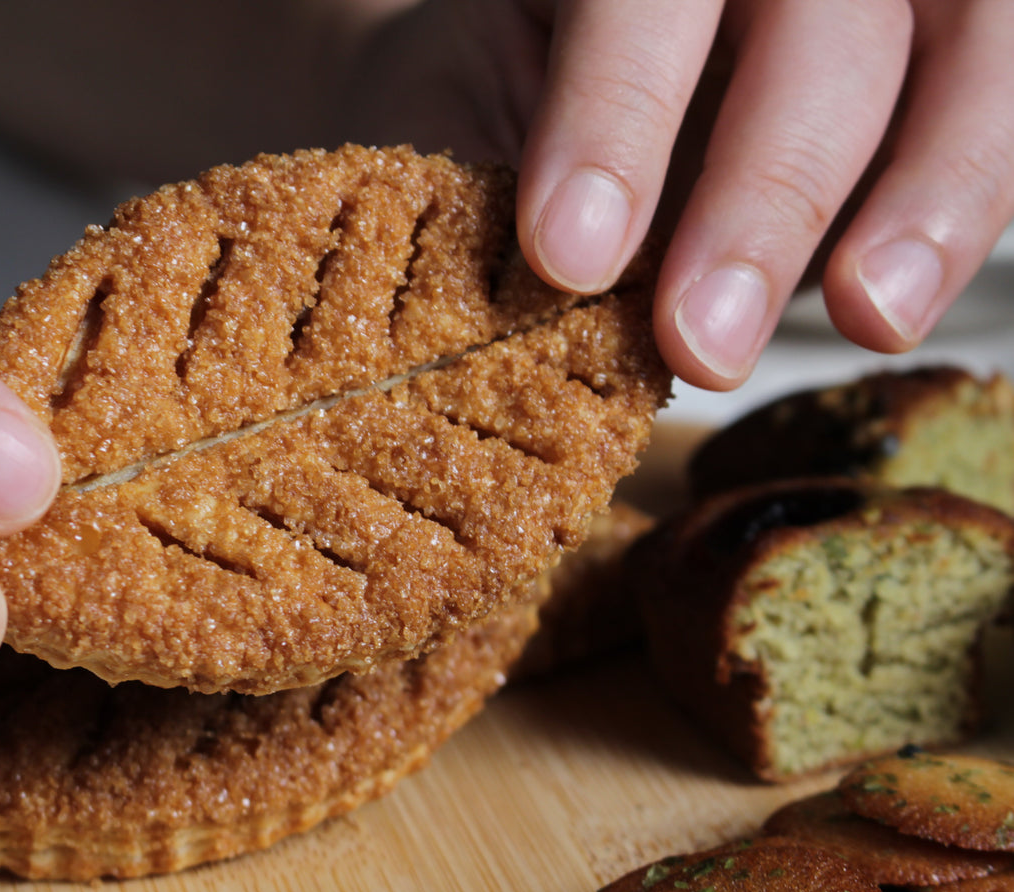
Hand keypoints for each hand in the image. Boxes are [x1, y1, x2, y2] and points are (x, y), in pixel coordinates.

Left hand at [349, 0, 1013, 388]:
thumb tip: (528, 307)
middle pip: (817, 20)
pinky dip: (965, 194)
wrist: (518, 83)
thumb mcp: (451, 118)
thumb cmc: (478, 102)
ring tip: (869, 316)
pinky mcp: (941, 49)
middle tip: (701, 340)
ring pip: (965, 41)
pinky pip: (998, 95)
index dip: (613, 113)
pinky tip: (898, 296)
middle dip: (764, 190)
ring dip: (930, 188)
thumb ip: (484, 180)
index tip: (566, 256)